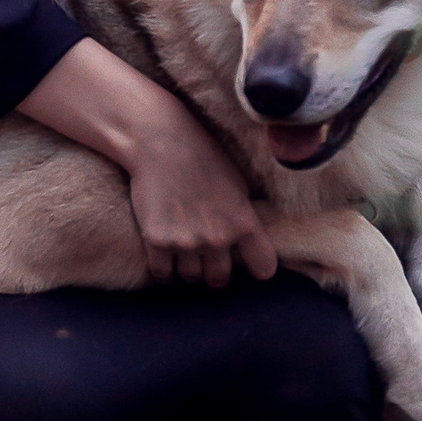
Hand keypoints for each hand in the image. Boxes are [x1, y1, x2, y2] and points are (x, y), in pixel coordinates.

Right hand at [18, 38, 277, 290]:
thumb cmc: (202, 156)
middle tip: (203, 252)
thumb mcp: (237, 185)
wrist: (159, 141)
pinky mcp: (157, 242)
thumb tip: (249, 247)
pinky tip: (163, 252)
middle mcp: (218, 237)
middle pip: (219, 279)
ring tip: (181, 244)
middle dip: (212, 269)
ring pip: (190, 277)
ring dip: (186, 267)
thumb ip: (243, 219)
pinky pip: (162, 274)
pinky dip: (162, 268)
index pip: (264, 268)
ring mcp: (186, 242)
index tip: (248, 263)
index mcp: (244, 222)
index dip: (256, 267)